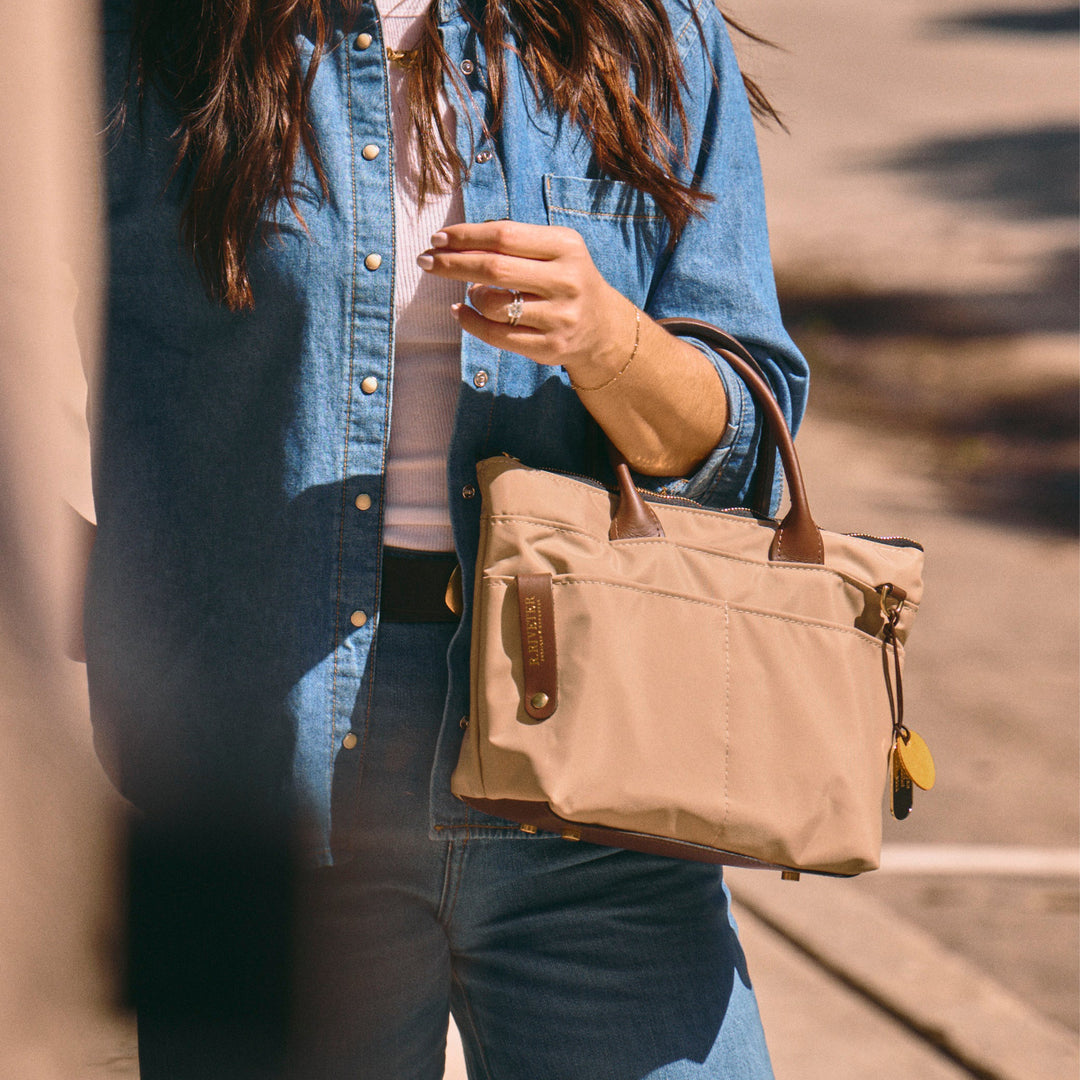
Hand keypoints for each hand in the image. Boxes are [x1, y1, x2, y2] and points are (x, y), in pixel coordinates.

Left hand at [416, 221, 636, 386]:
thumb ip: (512, 242)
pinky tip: (461, 312)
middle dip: (452, 263)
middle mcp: (566, 281)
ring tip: (472, 292)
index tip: (437, 238)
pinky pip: (496, 335)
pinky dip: (470, 323)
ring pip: (492, 305)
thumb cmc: (564, 279)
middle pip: (494, 269)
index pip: (504, 235)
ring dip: (471, 295)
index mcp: (566, 246)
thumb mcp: (552, 250)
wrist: (603, 327)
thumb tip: (452, 242)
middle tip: (426, 261)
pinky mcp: (549, 347)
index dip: (465, 236)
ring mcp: (559, 317)